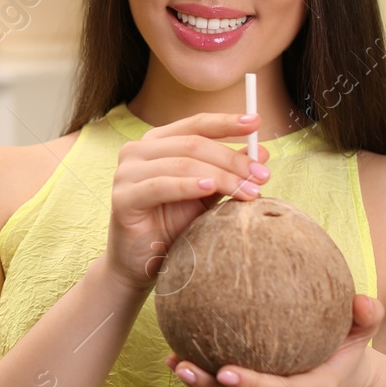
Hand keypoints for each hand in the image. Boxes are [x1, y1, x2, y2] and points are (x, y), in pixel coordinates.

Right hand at [105, 111, 269, 293]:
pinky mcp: (122, 197)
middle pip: (193, 144)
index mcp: (157, 143)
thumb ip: (228, 172)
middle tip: (262, 175)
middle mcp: (137, 151)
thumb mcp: (207, 194)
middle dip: (232, 159)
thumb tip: (263, 153)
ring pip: (182, 163)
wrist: (142, 263)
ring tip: (248, 190)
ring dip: (220, 176)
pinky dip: (188, 185)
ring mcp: (126, 172)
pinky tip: (210, 188)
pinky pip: (160, 186)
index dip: (226, 123)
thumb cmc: (173, 226)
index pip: (195, 125)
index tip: (257, 123)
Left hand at [165, 294, 384, 386]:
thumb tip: (363, 300)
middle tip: (182, 365)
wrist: (348, 384)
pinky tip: (179, 359)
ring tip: (173, 362)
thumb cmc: (349, 350)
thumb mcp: (364, 332)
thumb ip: (367, 316)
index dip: (253, 385)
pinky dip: (206, 384)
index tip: (223, 368)